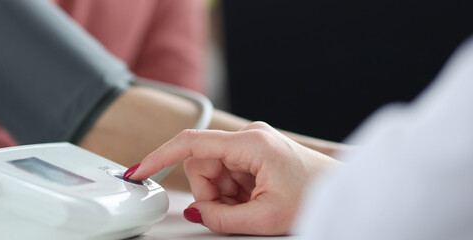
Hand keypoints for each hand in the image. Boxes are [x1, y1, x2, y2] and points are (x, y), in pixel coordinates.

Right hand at [126, 122, 339, 234]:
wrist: (344, 192)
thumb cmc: (317, 196)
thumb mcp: (266, 218)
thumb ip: (223, 218)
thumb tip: (197, 213)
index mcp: (251, 143)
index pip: (190, 144)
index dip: (159, 157)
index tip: (138, 170)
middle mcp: (248, 138)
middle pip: (200, 165)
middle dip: (209, 194)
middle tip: (235, 213)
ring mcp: (251, 145)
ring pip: (212, 174)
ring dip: (223, 197)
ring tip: (252, 208)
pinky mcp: (254, 155)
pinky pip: (226, 177)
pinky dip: (233, 195)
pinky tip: (254, 201)